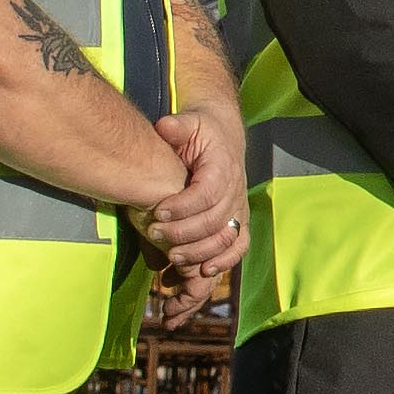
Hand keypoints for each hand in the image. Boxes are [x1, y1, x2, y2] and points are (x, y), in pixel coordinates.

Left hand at [147, 106, 248, 284]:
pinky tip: (203, 271)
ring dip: (200, 252)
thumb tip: (164, 127)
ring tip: (172, 258)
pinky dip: (225, 261)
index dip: (183, 207)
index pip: (207, 192)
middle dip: (183, 233)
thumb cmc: (200, 131)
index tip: (156, 212)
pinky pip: (239, 246)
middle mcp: (235, 190)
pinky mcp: (239, 221)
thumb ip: (176, 127)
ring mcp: (239, 208)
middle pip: (215, 220)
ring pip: (227, 238)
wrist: (223, 136)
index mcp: (222, 167)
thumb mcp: (188, 122)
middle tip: (153, 235)